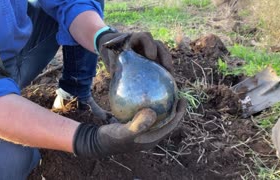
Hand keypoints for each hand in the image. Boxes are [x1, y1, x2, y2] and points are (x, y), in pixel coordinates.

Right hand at [72, 98, 186, 156]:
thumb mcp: (124, 132)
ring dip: (163, 105)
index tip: (182, 98)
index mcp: (152, 138)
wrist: (97, 141)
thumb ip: (138, 124)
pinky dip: (149, 104)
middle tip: (176, 92)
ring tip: (164, 90)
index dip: (179, 112)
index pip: (171, 125)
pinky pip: (147, 113)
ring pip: (158, 116)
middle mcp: (150, 135)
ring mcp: (144, 130)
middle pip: (167, 119)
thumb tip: (153, 113)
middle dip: (174, 107)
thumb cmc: (111, 138)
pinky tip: (145, 94)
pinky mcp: (136, 124)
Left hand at [97, 32, 173, 75]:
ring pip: (164, 53)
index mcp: (135, 38)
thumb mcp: (110, 56)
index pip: (145, 37)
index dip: (150, 45)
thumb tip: (115, 75)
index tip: (151, 57)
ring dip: (168, 64)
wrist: (112, 52)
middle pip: (159, 45)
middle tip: (166, 68)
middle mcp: (146, 43)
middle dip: (164, 56)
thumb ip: (113, 63)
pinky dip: (165, 70)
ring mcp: (151, 50)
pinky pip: (163, 62)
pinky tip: (168, 81)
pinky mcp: (154, 59)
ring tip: (170, 77)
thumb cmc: (111, 53)